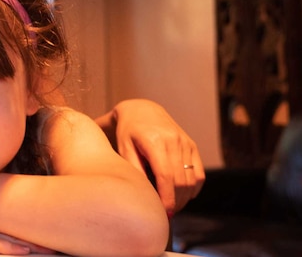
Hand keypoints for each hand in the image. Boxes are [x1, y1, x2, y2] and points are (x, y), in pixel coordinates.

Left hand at [111, 99, 204, 213]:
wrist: (142, 110)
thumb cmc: (128, 132)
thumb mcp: (124, 148)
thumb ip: (133, 169)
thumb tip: (143, 195)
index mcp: (155, 141)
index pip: (166, 177)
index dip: (167, 198)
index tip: (164, 213)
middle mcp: (174, 141)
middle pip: (180, 181)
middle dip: (175, 202)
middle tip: (166, 214)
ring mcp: (185, 143)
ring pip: (192, 179)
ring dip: (184, 198)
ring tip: (172, 206)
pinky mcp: (192, 145)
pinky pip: (199, 173)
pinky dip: (194, 188)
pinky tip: (183, 196)